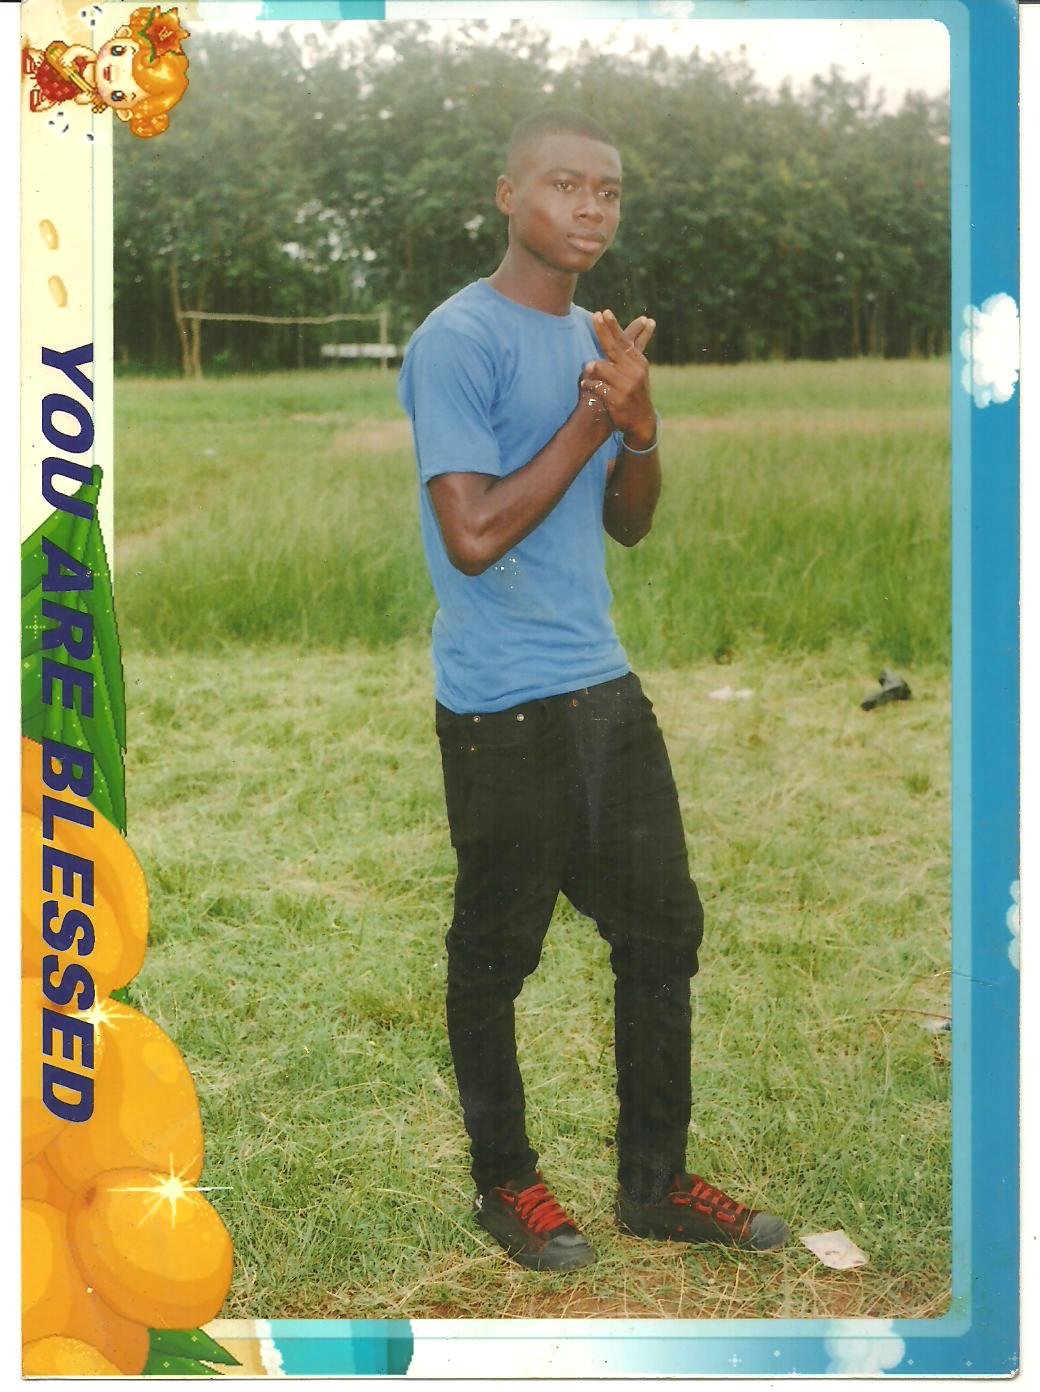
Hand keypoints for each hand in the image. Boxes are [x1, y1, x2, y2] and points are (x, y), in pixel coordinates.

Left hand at [580, 310, 656, 445]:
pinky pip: (596, 385)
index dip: (613, 326)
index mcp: (638, 363)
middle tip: (594, 316)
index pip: (623, 341)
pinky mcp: (617, 400)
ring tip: (588, 373)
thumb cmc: (635, 389)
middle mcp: (634, 372)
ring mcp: (626, 387)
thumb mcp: (638, 369)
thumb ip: (633, 349)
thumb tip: (647, 321)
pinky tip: (586, 385)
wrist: (641, 419)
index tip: (604, 312)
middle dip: (603, 330)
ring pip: (600, 367)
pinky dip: (589, 384)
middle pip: (613, 348)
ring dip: (591, 369)